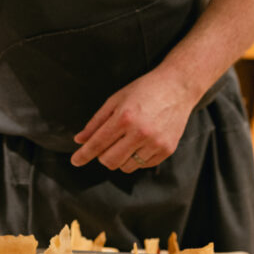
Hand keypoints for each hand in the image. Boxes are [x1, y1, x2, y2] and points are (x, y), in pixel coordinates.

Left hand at [70, 67, 192, 172]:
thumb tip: (80, 140)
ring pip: (126, 167)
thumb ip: (96, 122)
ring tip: (126, 140)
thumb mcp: (116, 100)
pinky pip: (143, 166)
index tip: (75, 161)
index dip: (83, 155)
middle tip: (106, 144)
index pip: (97, 143)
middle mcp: (140, 133)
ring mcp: (155, 143)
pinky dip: (136, 158)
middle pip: (109, 161)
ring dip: (120, 158)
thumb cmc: (144, 89)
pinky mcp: (167, 150)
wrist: (177, 87)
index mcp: (124, 118)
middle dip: (102, 155)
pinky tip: (140, 142)